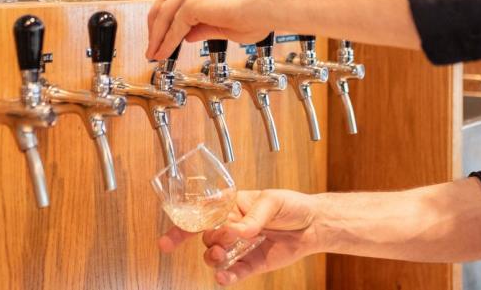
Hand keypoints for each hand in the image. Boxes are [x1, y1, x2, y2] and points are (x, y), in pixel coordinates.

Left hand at [145, 0, 272, 59]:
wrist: (266, 8)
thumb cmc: (257, 14)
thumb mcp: (225, 24)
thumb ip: (203, 27)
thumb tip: (187, 35)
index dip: (167, 16)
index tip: (162, 33)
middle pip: (164, 0)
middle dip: (155, 24)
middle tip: (152, 43)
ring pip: (164, 14)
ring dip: (157, 36)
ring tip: (154, 53)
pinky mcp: (192, 3)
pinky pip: (173, 26)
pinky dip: (167, 42)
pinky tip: (164, 53)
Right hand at [158, 189, 317, 285]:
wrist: (314, 225)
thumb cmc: (292, 205)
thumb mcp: (273, 201)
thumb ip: (254, 216)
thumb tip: (240, 230)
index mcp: (231, 206)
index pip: (200, 215)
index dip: (182, 227)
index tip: (167, 241)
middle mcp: (231, 227)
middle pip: (206, 237)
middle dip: (209, 240)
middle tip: (224, 240)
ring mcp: (239, 247)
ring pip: (214, 256)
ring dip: (213, 258)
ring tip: (221, 256)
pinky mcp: (251, 264)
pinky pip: (233, 273)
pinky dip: (225, 277)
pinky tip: (222, 278)